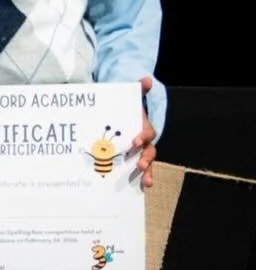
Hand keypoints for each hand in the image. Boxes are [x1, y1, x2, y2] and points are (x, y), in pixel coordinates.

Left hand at [130, 74, 157, 189]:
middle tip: (140, 165)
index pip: (148, 134)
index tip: (134, 142)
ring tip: (146, 183)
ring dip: (147, 173)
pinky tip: (137, 189)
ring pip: (147, 164)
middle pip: (150, 152)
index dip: (142, 137)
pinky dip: (137, 180)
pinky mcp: (130, 160)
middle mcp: (144, 143)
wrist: (119, 116)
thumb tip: (146, 79)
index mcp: (144, 128)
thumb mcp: (130, 98)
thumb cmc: (125, 109)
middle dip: (146, 159)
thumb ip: (138, 89)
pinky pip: (136, 172)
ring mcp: (138, 153)